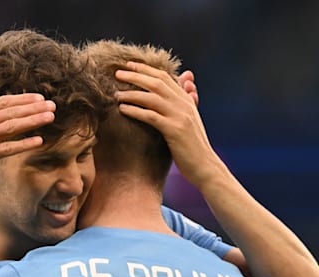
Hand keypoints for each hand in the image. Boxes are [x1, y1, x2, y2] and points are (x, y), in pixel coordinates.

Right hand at [0, 77, 55, 187]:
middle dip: (33, 108)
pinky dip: (23, 144)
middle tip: (53, 105)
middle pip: (11, 112)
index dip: (24, 99)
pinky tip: (38, 141)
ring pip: (11, 127)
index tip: (41, 98)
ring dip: (33, 121)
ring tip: (50, 117)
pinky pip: (6, 148)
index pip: (4, 102)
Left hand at [113, 61, 223, 187]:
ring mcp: (180, 116)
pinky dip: (135, 110)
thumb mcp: (190, 119)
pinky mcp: (174, 130)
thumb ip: (188, 98)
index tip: (129, 66)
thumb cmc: (193, 146)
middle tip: (117, 73)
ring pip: (153, 97)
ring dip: (132, 93)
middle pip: (157, 82)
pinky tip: (122, 109)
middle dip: (136, 76)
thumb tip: (187, 77)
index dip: (146, 69)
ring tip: (115, 93)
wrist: (205, 166)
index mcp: (187, 100)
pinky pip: (151, 116)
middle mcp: (184, 104)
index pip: (165, 77)